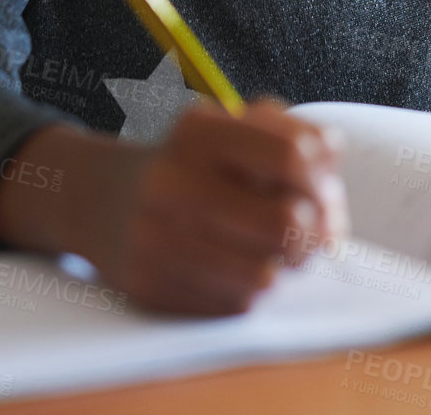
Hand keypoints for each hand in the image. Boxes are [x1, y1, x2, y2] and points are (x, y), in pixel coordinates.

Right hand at [86, 98, 349, 317]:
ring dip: (284, 266)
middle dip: (314, 234)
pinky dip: (249, 287)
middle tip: (313, 233)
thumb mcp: (230, 127)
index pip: (291, 154)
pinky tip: (236, 266)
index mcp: (198, 131)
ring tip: (277, 250)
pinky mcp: (150, 288)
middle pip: (286, 222)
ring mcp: (156, 239)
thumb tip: (333, 175)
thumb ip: (292, 135)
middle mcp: (171, 182)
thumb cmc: (187, 162)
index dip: (324, 181)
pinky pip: (233, 302)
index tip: (326, 195)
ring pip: (265, 273)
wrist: (97, 199)